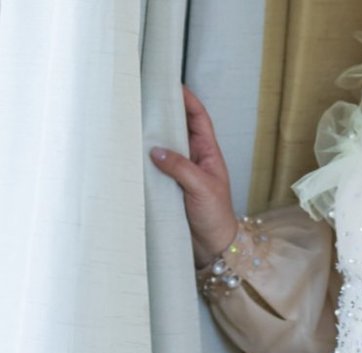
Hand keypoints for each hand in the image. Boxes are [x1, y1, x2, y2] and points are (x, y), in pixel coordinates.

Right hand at [150, 86, 239, 266]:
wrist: (214, 247)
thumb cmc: (216, 218)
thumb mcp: (202, 188)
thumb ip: (181, 168)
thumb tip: (156, 150)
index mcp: (209, 154)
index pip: (199, 119)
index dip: (188, 100)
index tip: (172, 83)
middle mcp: (195, 159)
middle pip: (178, 128)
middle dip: (164, 111)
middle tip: (144, 95)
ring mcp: (181, 172)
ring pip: (165, 145)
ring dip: (153, 134)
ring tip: (133, 117)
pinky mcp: (169, 186)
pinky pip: (156, 165)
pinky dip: (145, 157)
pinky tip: (132, 149)